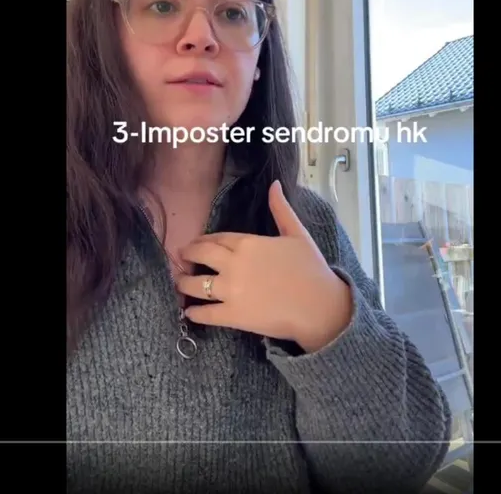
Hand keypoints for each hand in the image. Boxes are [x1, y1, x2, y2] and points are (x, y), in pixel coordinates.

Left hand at [176, 180, 352, 352]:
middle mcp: (233, 264)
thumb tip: (274, 185)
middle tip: (182, 258)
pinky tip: (190, 312)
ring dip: (183, 283)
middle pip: (200, 255)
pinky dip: (194, 313)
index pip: (217, 238)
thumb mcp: (297, 233)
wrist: (320, 306)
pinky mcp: (232, 315)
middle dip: (187, 255)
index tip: (197, 243)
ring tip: (180, 284)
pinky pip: (205, 313)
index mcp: (248, 243)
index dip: (204, 241)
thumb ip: (281, 209)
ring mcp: (231, 290)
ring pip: (195, 285)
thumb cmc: (312, 269)